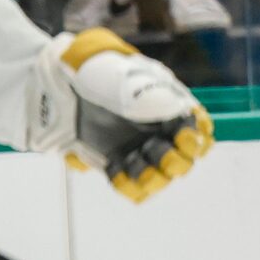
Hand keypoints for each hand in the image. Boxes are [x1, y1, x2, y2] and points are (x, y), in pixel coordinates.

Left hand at [38, 30, 212, 200]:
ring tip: (133, 161)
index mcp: (171, 108)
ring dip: (152, 175)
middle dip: (175, 160)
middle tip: (157, 151)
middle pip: (184, 161)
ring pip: (161, 179)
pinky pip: (131, 187)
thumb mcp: (128, 75)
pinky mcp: (116, 164)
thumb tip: (180, 112)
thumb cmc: (96, 72)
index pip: (200, 131)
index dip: (196, 139)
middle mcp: (159, 132)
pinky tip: (115, 170)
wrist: (59, 85)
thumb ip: (154, 94)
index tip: (182, 136)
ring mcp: (138, 150)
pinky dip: (127, 184)